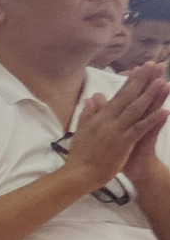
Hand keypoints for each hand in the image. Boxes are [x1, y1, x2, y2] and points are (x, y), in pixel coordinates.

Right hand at [66, 63, 169, 185]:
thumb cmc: (80, 155)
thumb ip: (88, 113)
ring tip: (162, 81)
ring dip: (150, 95)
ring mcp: (116, 131)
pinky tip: (164, 110)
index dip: (130, 81)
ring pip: (136, 109)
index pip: (117, 95)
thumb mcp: (81, 131)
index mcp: (99, 117)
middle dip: (142, 80)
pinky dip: (152, 119)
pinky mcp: (123, 143)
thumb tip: (91, 98)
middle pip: (128, 97)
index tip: (140, 68)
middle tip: (153, 65)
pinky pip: (140, 129)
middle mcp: (108, 120)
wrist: (79, 174)